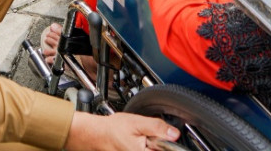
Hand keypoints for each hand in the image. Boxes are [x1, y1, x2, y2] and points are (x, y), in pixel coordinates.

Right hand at [64, 112, 178, 150]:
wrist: (95, 134)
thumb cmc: (112, 129)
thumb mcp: (137, 122)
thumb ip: (157, 127)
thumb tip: (175, 133)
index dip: (166, 143)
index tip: (162, 138)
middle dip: (156, 145)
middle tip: (148, 137)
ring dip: (149, 146)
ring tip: (141, 140)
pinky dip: (143, 148)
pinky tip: (137, 144)